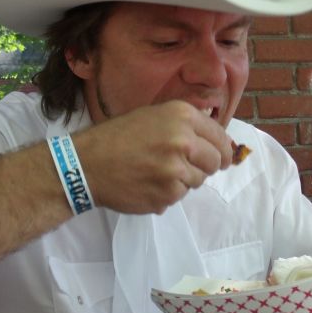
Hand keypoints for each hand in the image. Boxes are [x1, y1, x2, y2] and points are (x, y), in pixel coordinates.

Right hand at [72, 101, 235, 213]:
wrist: (87, 164)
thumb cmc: (117, 136)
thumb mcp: (152, 115)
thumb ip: (184, 125)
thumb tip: (216, 140)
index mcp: (181, 116)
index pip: (220, 137)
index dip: (223, 150)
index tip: (223, 158)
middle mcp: (183, 141)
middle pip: (215, 162)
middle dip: (205, 166)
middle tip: (185, 166)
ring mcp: (175, 171)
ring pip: (197, 181)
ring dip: (183, 180)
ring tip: (156, 172)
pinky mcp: (166, 196)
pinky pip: (178, 197)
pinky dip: (166, 194)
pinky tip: (146, 184)